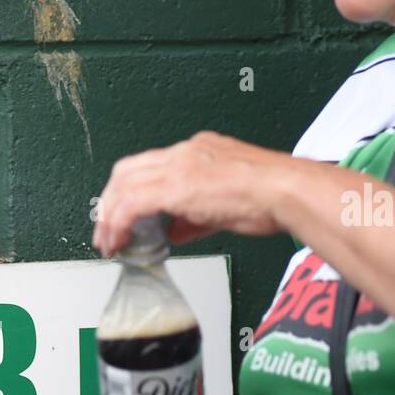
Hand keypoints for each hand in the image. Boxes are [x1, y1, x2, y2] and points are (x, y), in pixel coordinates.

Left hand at [92, 131, 294, 255]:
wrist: (288, 192)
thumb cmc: (271, 196)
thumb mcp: (223, 207)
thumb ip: (192, 219)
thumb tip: (173, 232)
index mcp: (196, 151)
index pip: (145, 167)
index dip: (126, 193)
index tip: (120, 216)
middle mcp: (183, 153)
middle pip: (125, 172)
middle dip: (109, 204)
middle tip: (106, 231)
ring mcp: (178, 166)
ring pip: (123, 186)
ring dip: (109, 217)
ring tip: (108, 242)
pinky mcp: (177, 186)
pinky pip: (132, 204)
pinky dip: (119, 224)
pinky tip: (120, 242)